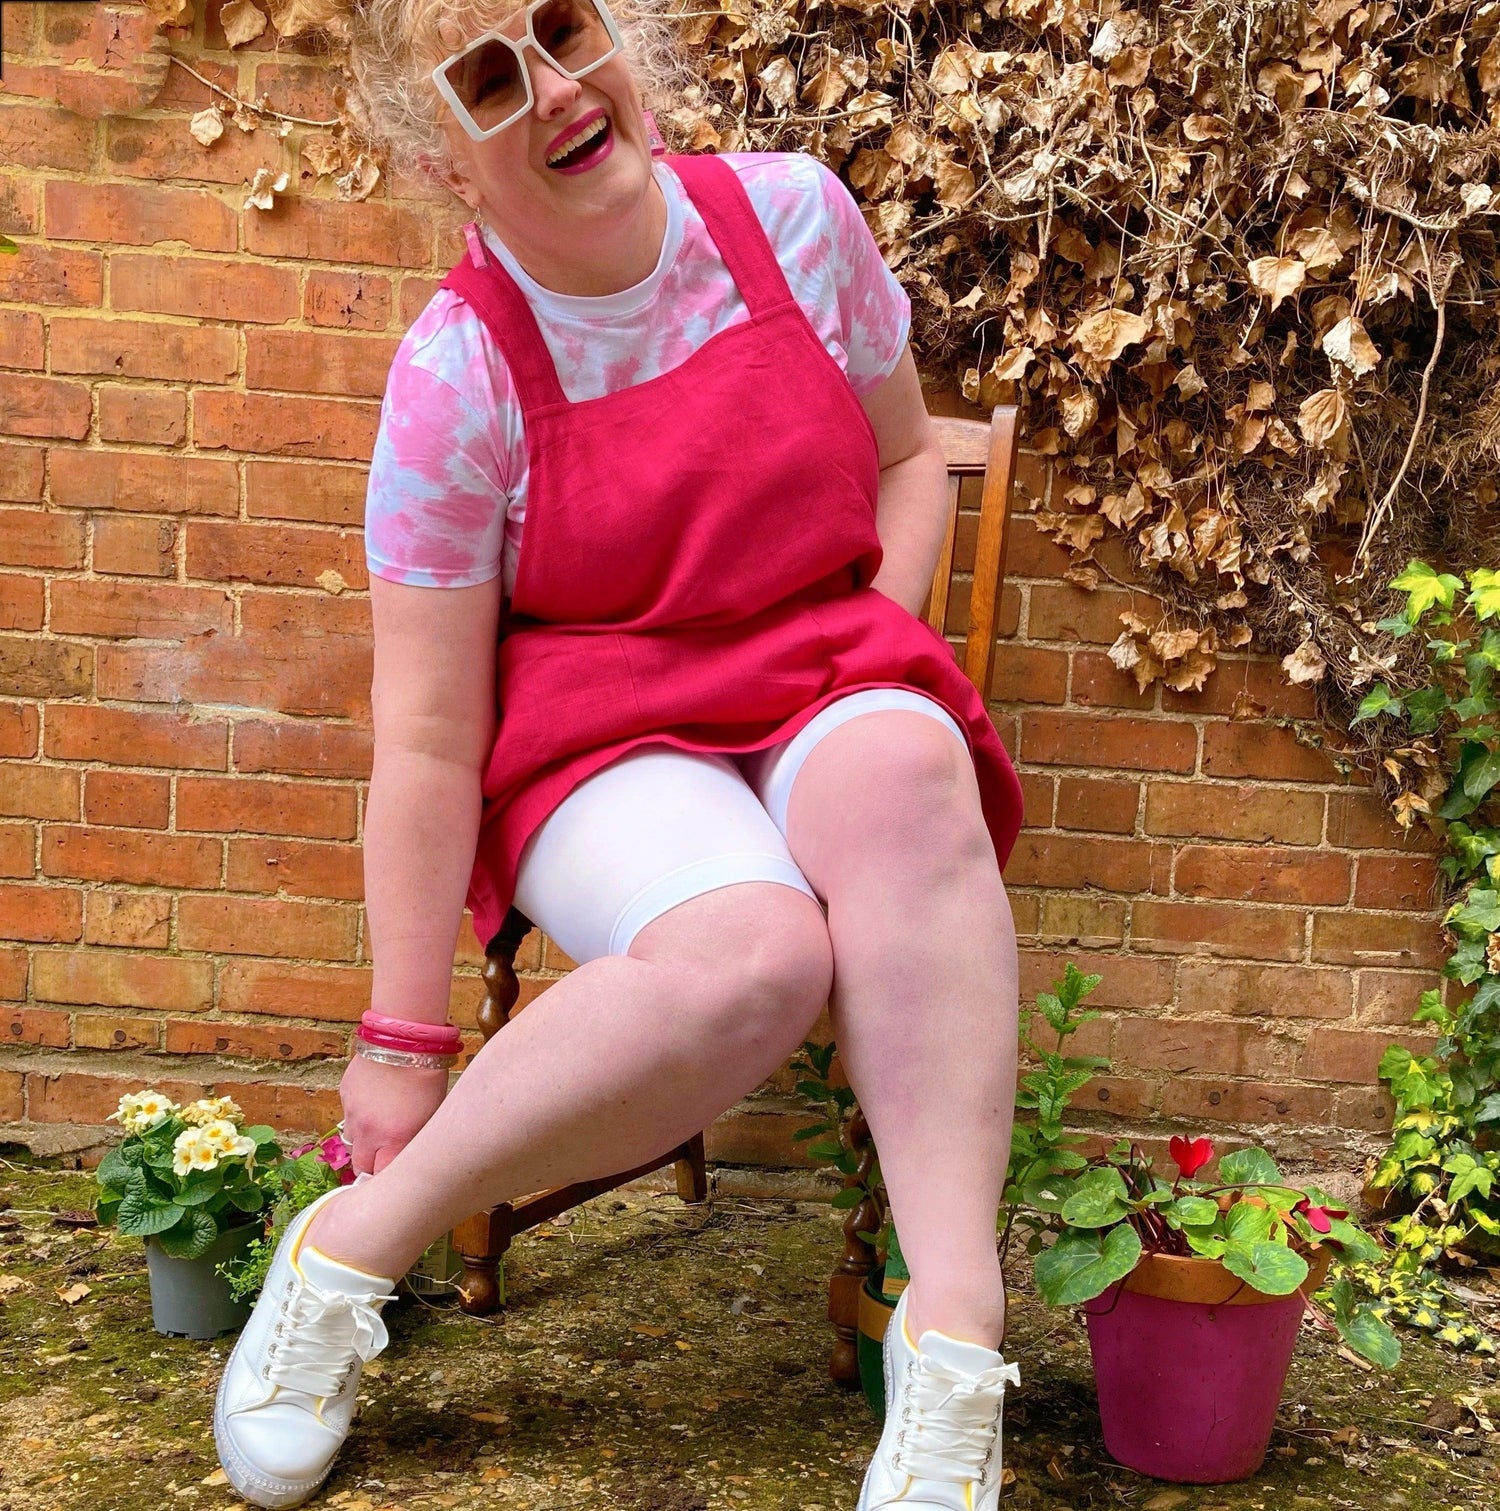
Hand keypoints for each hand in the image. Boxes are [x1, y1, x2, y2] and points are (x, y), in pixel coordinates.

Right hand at [339, 1052, 448, 1174]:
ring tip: (382, 1124)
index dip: (388, 1178)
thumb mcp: (430, 1115)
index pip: (382, 1177)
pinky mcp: (344, 1095)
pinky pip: (349, 1116)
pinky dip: (360, 1115)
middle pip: (361, 1166)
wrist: (405, 1039)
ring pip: (352, 1141)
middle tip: (386, 1154)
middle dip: (372, 1163)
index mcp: (395, 1139)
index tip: (395, 1177)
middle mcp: (369, 1131)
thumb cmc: (427, 1076)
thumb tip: (406, 1158)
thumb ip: (413, 1142)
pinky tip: (376, 1101)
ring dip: (365, 1140)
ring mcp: (353, 1113)